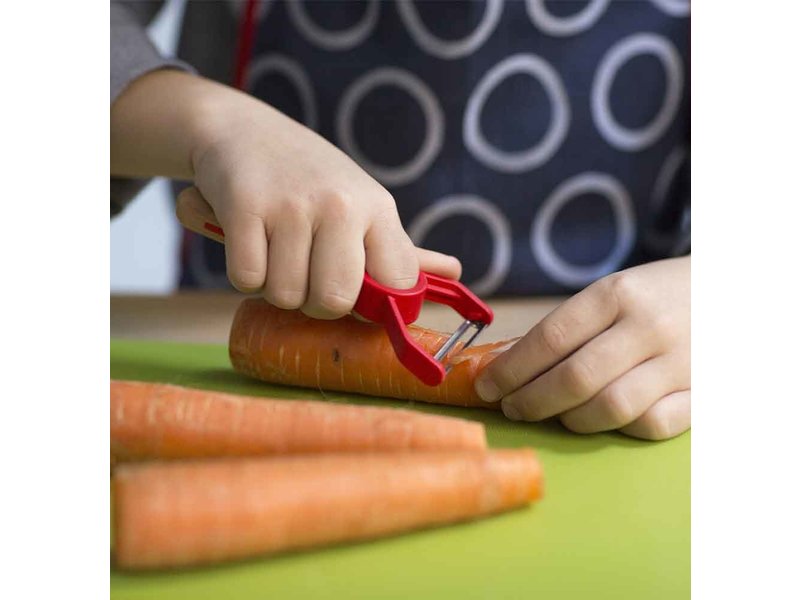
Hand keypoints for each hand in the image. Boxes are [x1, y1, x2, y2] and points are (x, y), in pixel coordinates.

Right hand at [111, 70, 459, 318]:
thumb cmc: (311, 179)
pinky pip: (247, 279)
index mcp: (378, 209)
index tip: (351, 293)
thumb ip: (399, 248)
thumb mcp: (362, 203)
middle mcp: (341, 205)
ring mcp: (293, 205)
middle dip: (316, 304)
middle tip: (305, 277)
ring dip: (275, 287)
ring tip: (275, 251)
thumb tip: (456, 274)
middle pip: (335, 301)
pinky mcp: (245, 205)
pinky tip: (250, 242)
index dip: (373, 305)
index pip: (397, 285)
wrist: (243, 129)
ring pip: (286, 295)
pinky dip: (245, 274)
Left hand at [473, 257, 689, 439]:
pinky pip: (651, 425)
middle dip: (530, 401)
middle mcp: (648, 327)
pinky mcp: (704, 392)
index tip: (488, 386)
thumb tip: (512, 364)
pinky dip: (620, 428)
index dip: (512, 369)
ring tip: (553, 415)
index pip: (550, 338)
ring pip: (609, 408)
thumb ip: (572, 326)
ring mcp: (679, 362)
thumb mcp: (617, 291)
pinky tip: (604, 419)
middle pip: (574, 379)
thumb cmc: (660, 294)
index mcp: (618, 294)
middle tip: (511, 408)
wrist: (735, 291)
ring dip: (569, 419)